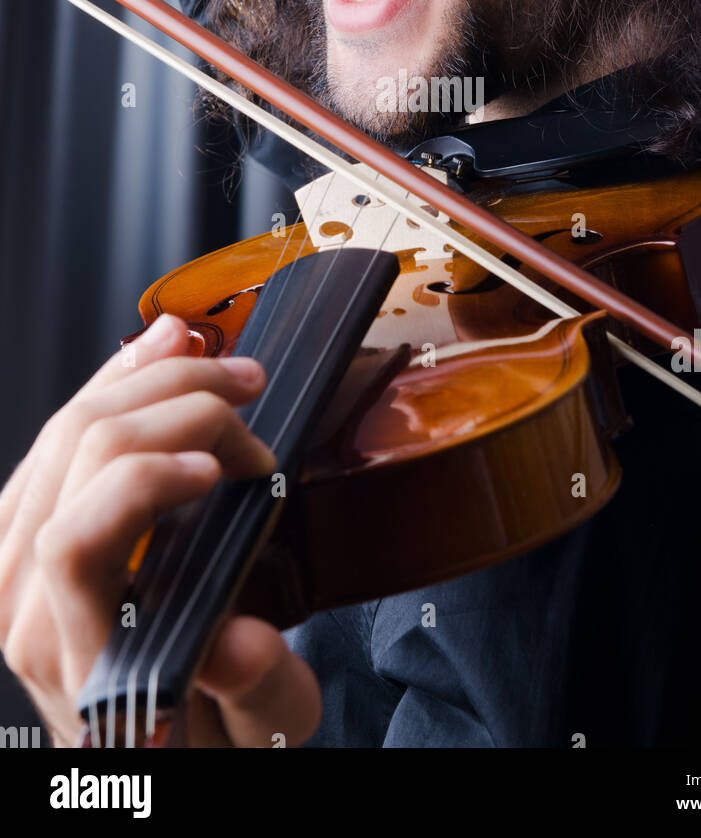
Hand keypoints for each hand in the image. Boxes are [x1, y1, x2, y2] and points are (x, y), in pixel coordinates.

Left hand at [0, 314, 321, 747]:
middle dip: (177, 404)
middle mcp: (28, 610)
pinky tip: (159, 360)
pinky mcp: (22, 534)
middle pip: (78, 460)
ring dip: (148, 379)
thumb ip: (255, 692)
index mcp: (81, 660)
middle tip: (252, 395)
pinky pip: (55, 438)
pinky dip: (113, 386)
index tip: (228, 468)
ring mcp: (13, 567)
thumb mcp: (256, 735)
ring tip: (219, 363)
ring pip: (63, 432)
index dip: (144, 481)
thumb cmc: (201, 738)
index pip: (76, 543)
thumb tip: (242, 642)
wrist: (151, 760)